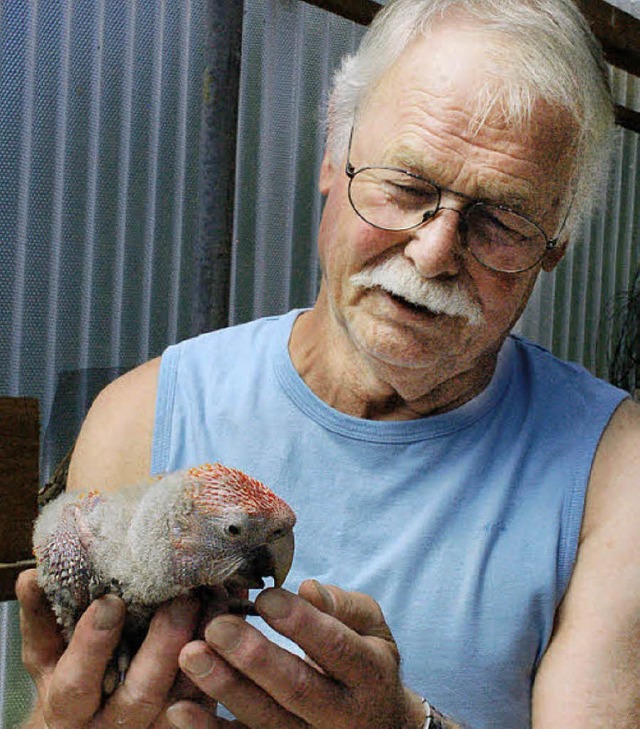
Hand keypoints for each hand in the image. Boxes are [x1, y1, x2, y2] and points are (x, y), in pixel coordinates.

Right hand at [16, 569, 217, 727]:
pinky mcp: (190, 722)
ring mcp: (156, 727)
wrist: (93, 727)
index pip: (77, 682)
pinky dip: (225, 651)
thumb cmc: (69, 678)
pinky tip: (234, 613)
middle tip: (181, 597)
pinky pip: (214, 693)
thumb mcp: (47, 655)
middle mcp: (114, 724)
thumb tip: (31, 576)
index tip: (110, 602)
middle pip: (141, 692)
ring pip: (186, 696)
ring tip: (216, 599)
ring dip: (205, 646)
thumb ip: (40, 618)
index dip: (92, 645)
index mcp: (71, 707)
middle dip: (162, 643)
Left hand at [175, 580, 425, 727]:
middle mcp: (343, 717)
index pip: (337, 649)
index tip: (264, 596)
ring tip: (191, 655)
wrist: (379, 728)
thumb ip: (344, 606)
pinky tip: (179, 709)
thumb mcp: (373, 630)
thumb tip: (308, 588)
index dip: (301, 623)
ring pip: (267, 723)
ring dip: (226, 690)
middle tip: (217, 626)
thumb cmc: (366, 663)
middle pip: (298, 690)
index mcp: (370, 676)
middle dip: (255, 659)